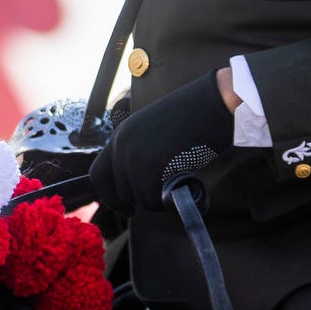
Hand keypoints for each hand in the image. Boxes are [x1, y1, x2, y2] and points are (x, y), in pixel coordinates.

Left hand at [87, 71, 238, 211]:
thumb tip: (135, 184)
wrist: (212, 103)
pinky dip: (165, 201)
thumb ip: (139, 153)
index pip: (98, 174)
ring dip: (155, 199)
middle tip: (159, 196)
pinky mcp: (152, 165)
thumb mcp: (153, 132)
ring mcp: (135, 155)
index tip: (126, 206)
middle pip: (117, 190)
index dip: (109, 195)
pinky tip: (179, 185)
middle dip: (138, 199)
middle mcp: (122, 145)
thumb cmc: (192, 118)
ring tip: (174, 184)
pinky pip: (152, 199)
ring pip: (137, 197)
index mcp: (120, 135)